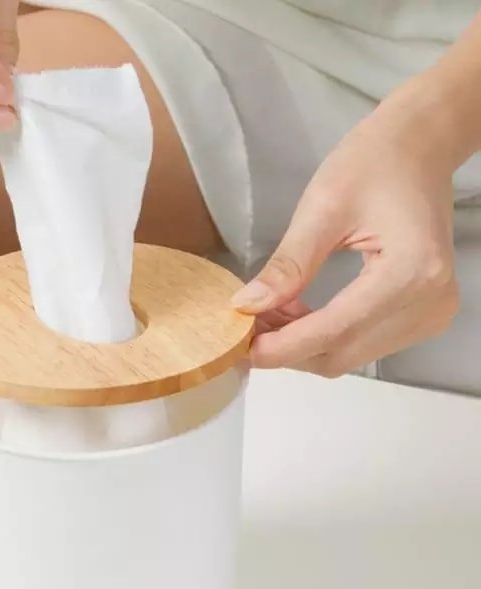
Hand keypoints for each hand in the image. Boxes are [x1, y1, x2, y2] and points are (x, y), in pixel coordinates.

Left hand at [231, 90, 458, 377]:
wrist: (418, 150)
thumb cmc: (374, 164)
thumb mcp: (321, 209)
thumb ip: (287, 266)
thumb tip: (247, 307)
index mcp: (411, 272)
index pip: (334, 331)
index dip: (282, 346)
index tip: (240, 346)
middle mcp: (429, 302)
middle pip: (340, 354)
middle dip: (287, 348)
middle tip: (245, 326)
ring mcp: (431, 314)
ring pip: (348, 355)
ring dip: (301, 344)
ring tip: (268, 313)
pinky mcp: (423, 317)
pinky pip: (361, 344)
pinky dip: (323, 336)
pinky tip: (296, 312)